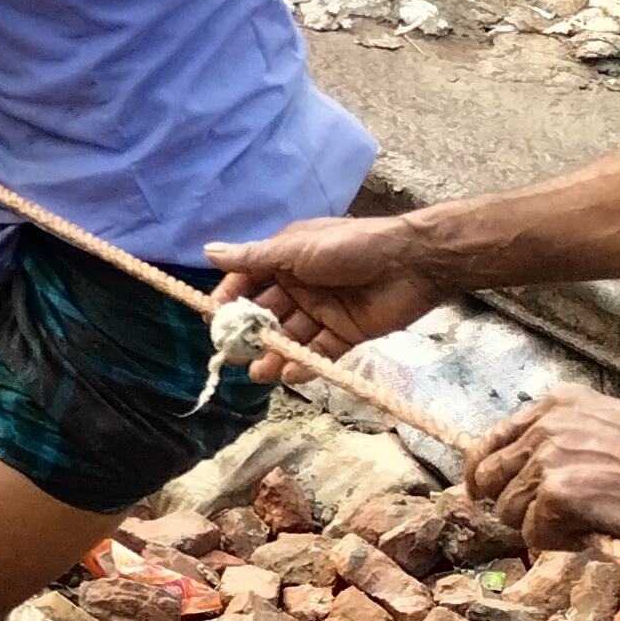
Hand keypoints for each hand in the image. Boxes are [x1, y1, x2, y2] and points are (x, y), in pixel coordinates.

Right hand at [204, 213, 453, 381]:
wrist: (412, 263)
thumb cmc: (350, 247)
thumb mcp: (296, 249)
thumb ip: (253, 258)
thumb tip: (207, 251)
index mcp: (286, 261)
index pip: (248, 281)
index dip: (230, 299)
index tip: (213, 320)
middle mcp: (301, 286)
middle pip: (268, 314)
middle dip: (251, 335)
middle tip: (235, 357)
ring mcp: (323, 311)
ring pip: (292, 337)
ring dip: (275, 354)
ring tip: (260, 373)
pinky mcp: (346, 333)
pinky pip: (321, 350)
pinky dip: (306, 363)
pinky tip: (292, 373)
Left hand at [469, 389, 619, 561]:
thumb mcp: (617, 434)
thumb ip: (572, 446)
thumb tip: (535, 476)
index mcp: (560, 405)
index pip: (494, 439)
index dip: (487, 473)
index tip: (485, 494)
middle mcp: (548, 424)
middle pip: (489, 476)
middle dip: (509, 506)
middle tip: (544, 525)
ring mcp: (550, 456)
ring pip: (510, 510)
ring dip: (542, 528)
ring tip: (588, 528)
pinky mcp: (558, 493)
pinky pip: (535, 534)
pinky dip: (560, 545)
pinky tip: (596, 536)